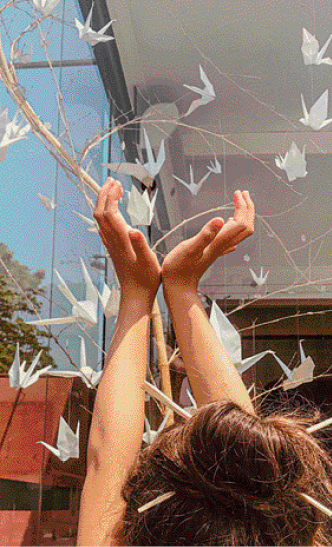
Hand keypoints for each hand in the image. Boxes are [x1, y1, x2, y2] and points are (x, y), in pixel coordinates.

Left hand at [94, 178, 160, 297]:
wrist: (136, 295)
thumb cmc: (145, 279)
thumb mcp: (148, 261)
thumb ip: (140, 244)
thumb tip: (134, 230)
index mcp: (121, 239)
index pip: (109, 212)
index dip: (111, 196)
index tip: (117, 184)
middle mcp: (112, 240)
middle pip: (100, 212)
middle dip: (104, 194)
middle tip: (112, 181)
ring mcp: (111, 245)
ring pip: (100, 219)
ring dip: (104, 202)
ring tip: (113, 191)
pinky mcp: (113, 249)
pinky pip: (104, 227)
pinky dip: (106, 213)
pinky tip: (113, 213)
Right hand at [162, 190, 253, 288]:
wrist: (178, 286)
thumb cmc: (179, 269)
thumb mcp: (189, 248)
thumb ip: (205, 234)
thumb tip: (220, 219)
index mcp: (219, 242)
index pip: (241, 222)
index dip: (242, 206)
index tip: (237, 193)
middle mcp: (222, 245)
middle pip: (245, 226)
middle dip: (247, 208)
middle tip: (243, 193)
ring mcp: (218, 249)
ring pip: (239, 231)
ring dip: (242, 215)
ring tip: (239, 202)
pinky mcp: (212, 251)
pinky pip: (230, 237)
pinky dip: (233, 225)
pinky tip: (227, 222)